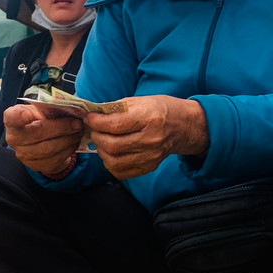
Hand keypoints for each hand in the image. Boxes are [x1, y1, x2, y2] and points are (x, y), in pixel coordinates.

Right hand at [3, 103, 85, 177]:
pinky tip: (75, 140)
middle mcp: (15, 139)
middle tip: (76, 122)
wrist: (38, 142)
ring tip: (79, 130)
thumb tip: (66, 106)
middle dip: (61, 127)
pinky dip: (69, 148)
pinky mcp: (38, 166)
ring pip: (50, 148)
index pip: (12, 118)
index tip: (28, 114)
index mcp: (13, 121)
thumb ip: (47, 107)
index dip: (20, 116)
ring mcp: (25, 155)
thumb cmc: (38, 121)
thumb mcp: (39, 110)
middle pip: (38, 133)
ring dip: (68, 138)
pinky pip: (56, 158)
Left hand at [85, 94, 208, 179]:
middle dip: (97, 136)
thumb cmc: (160, 110)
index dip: (97, 122)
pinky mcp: (148, 167)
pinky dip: (110, 163)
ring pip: (114, 161)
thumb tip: (94, 114)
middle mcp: (150, 140)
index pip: (115, 125)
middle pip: (112, 145)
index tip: (89, 118)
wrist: (182, 126)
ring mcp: (150, 156)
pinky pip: (121, 172)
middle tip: (95, 130)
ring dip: (102, 151)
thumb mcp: (140, 101)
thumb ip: (116, 109)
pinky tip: (111, 153)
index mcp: (149, 118)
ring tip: (102, 141)